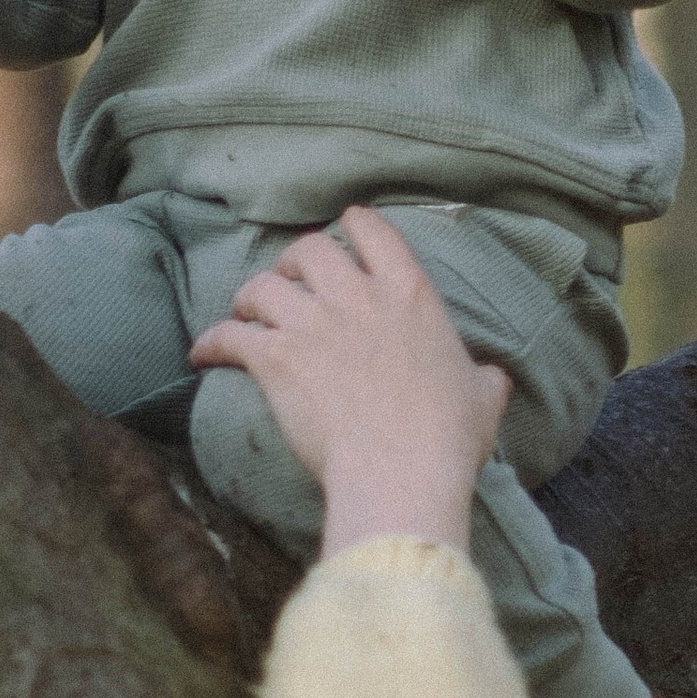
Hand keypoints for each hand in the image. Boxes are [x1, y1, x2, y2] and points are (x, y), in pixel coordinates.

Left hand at [189, 208, 511, 556]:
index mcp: (411, 295)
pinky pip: (229, 335)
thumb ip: (483, 378)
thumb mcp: (483, 398)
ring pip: (262, 286)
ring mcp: (313, 325)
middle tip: (287, 286)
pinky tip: (203, 355)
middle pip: (308, 249)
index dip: (351, 227)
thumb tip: (494, 379)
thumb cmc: (447, 439)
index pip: (373, 231)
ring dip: (249, 299)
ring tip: (245, 316)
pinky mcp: (276, 358)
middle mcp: (358, 297)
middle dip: (291, 263)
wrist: (401, 470)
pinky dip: (211, 342)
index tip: (341, 236)